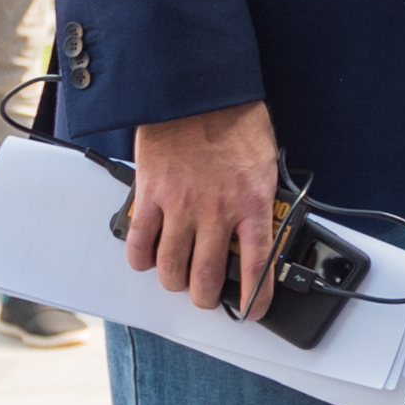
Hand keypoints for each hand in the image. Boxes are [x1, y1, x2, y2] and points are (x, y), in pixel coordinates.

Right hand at [129, 100, 281, 315]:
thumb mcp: (265, 165)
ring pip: (171, 268)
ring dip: (174, 283)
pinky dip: (142, 258)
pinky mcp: (150, 197)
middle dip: (208, 298)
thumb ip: (260, 200)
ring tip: (179, 282)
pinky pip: (140, 242)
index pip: (258, 264)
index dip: (256, 297)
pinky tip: (148, 259)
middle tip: (208, 299)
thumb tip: (262, 228)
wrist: (197, 94)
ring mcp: (180, 206)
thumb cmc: (236, 122)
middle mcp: (217, 211)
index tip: (254, 311)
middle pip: (207, 277)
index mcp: (253, 203)